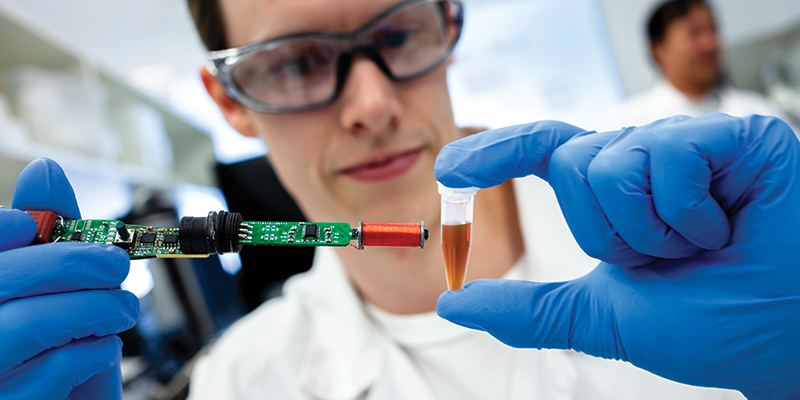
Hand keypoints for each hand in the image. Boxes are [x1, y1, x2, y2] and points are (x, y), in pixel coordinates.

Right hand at [0, 158, 138, 399]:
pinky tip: (104, 349)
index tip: (35, 224)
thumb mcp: (58, 291)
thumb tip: (44, 172)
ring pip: (23, 325)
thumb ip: (51, 237)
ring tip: (123, 308)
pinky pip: (49, 368)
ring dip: (91, 308)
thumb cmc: (58, 350)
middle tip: (116, 265)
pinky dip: (92, 351)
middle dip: (68, 263)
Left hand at [434, 115, 799, 398]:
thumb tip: (456, 302)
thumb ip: (529, 310)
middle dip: (610, 233)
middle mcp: (644, 159)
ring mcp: (685, 144)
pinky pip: (667, 158)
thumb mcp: (601, 317)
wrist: (786, 336)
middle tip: (668, 260)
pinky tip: (728, 228)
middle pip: (572, 162)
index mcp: (614, 193)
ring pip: (611, 162)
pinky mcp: (730, 137)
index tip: (448, 168)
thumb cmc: (708, 322)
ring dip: (653, 230)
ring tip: (702, 247)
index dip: (493, 153)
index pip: (543, 152)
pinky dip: (691, 215)